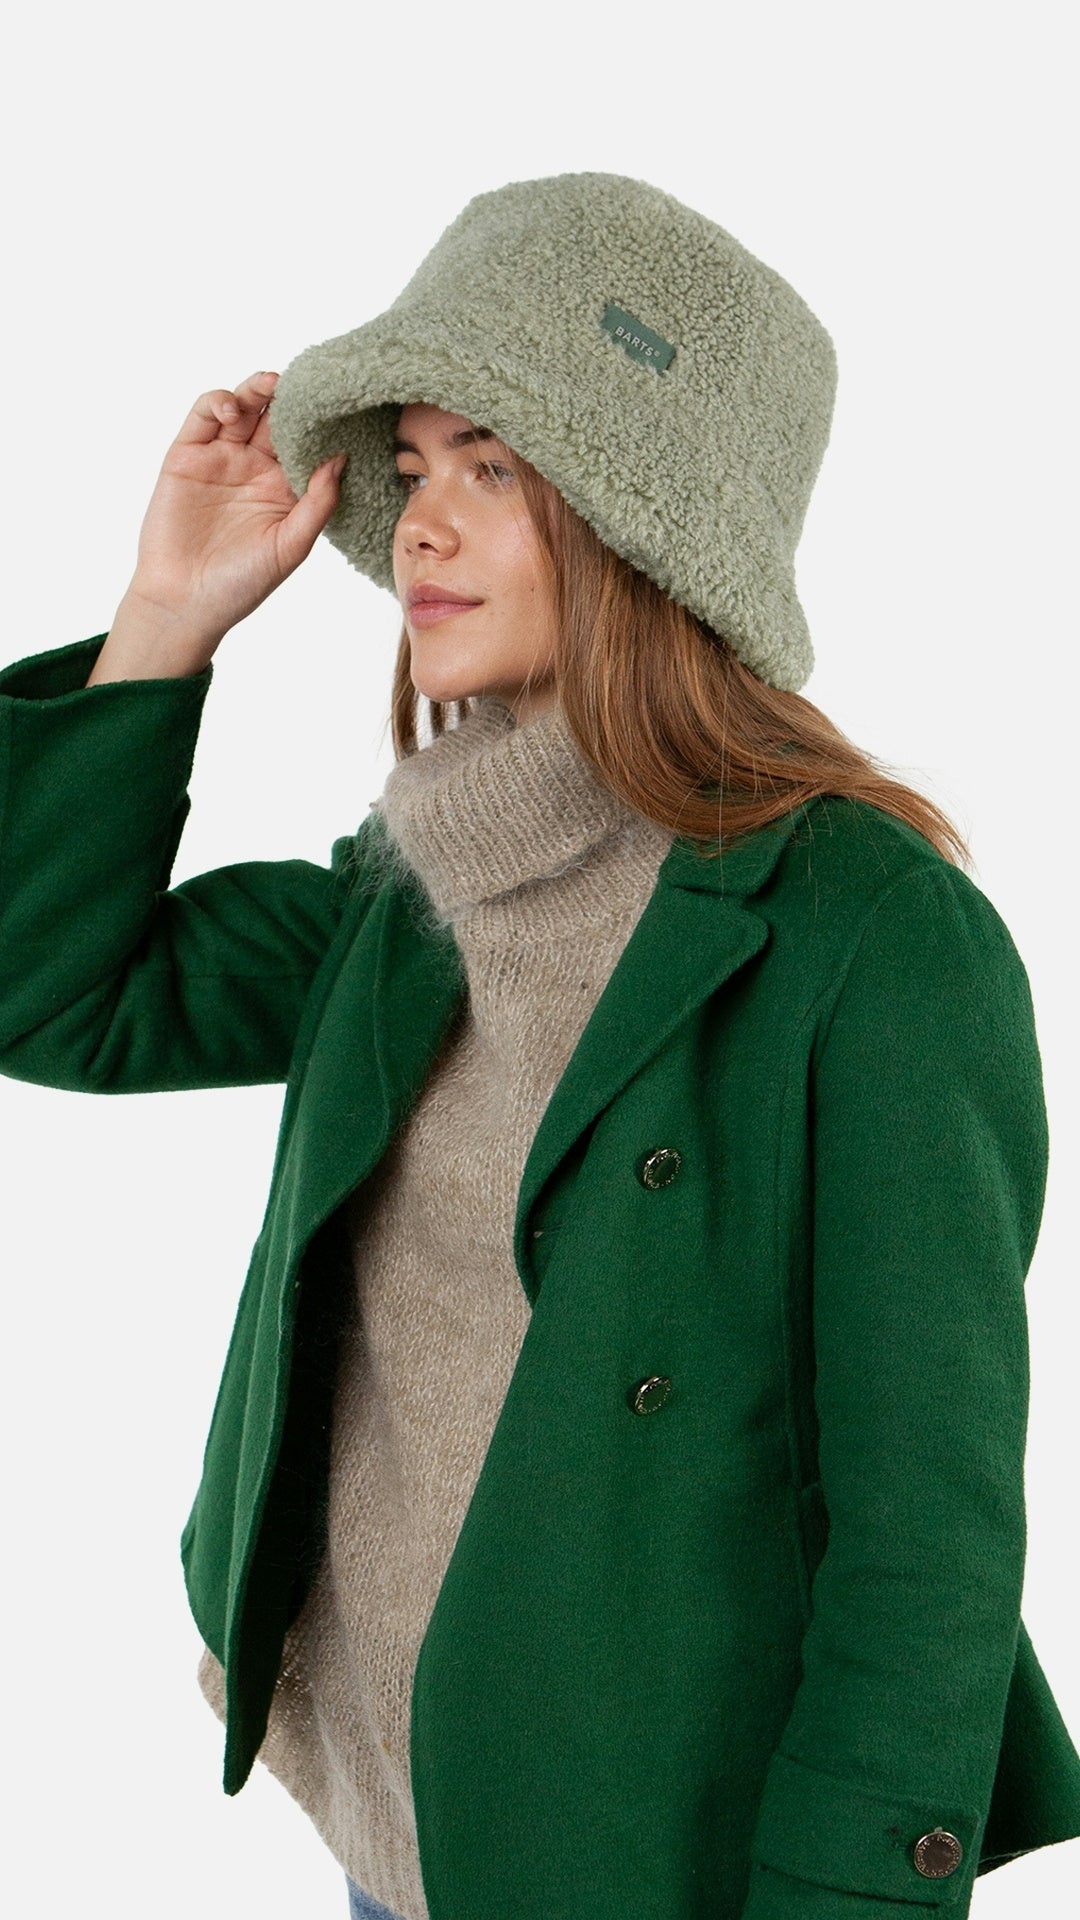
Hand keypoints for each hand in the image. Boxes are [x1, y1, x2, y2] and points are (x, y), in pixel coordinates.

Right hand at [98, 371, 345, 677]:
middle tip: (308, 384)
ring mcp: (221, 458)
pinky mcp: (187, 455)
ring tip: (273, 386)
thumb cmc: (241, 584)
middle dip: (294, 396)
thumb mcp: (291, 545)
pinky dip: (220, 402)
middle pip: (277, 416)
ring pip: (244, 407)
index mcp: (285, 488)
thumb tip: (340, 457)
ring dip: (258, 389)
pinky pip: (204, 416)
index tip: (341, 406)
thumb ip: (318, 502)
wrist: (185, 602)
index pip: (308, 443)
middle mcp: (255, 468)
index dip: (323, 423)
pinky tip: (236, 411)